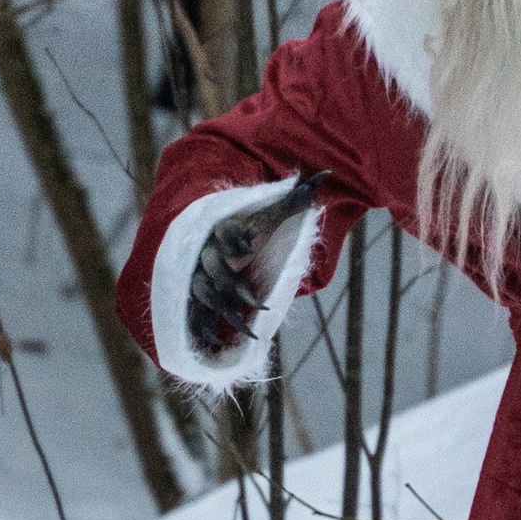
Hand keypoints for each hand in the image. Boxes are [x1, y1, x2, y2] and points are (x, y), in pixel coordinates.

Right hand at [185, 175, 319, 361]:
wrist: (219, 239)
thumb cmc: (251, 228)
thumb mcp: (272, 215)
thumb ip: (296, 198)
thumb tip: (327, 173)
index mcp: (222, 230)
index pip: (222, 233)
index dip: (233, 241)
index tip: (251, 247)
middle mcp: (208, 253)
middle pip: (212, 268)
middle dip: (230, 285)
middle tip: (256, 301)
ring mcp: (199, 275)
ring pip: (203, 293)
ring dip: (221, 311)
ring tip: (243, 327)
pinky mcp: (197, 295)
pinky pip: (193, 313)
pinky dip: (202, 329)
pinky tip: (216, 345)